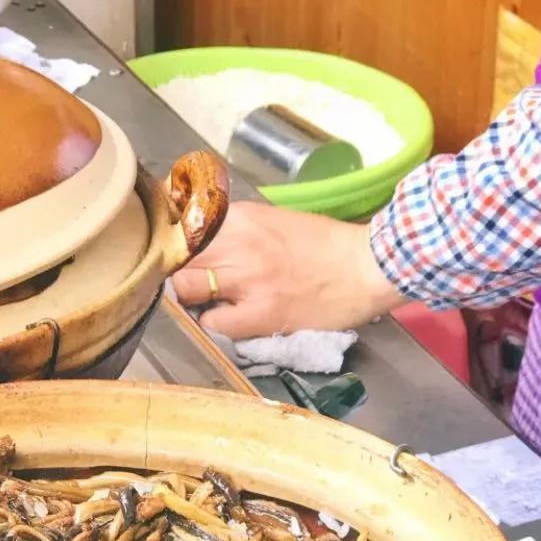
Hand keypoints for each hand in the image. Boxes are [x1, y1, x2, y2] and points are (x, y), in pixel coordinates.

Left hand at [172, 201, 404, 338]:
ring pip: (185, 288)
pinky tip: (232, 317)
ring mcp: (246, 280)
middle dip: (178, 267)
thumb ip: (235, 228)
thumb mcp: (274, 219)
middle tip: (192, 277)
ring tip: (211, 298)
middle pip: (176, 256)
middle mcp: (237, 245)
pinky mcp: (258, 314)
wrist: (369, 267)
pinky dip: (215, 322)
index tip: (172, 249)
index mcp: (241, 217)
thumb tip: (198, 233)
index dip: (173, 241)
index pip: (182, 226)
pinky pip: (211, 323)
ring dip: (192, 295)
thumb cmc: (326, 243)